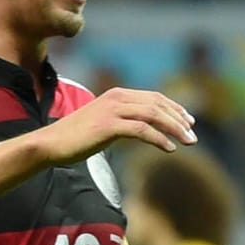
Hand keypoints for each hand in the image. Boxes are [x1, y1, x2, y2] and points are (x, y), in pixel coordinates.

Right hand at [36, 87, 196, 164]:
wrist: (51, 144)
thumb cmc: (76, 138)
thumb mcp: (104, 124)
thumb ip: (124, 122)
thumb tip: (144, 130)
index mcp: (117, 95)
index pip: (154, 98)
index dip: (175, 109)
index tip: (189, 122)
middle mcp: (117, 98)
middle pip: (158, 104)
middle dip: (179, 119)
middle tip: (193, 135)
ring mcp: (112, 110)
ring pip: (154, 115)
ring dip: (174, 129)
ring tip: (188, 142)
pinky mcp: (108, 125)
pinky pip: (142, 130)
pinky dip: (159, 139)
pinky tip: (169, 149)